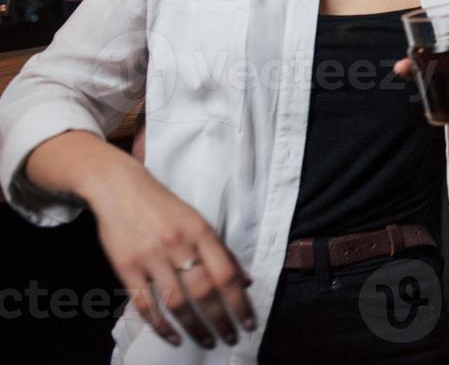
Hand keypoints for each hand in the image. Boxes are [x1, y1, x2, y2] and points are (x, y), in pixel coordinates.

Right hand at [85, 161, 254, 347]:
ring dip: (195, 326)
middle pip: (204, 291)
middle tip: (231, 339)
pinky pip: (145, 304)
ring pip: (177, 301)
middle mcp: (178, 245)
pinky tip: (173, 337)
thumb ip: (221, 251)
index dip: (240, 302)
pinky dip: (160, 325)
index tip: (248, 323)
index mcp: (201, 232)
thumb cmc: (164, 206)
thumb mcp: (198, 221)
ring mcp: (151, 258)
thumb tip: (247, 281)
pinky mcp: (126, 268)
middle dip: (220, 320)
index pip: (226, 274)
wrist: (120, 187)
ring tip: (207, 341)